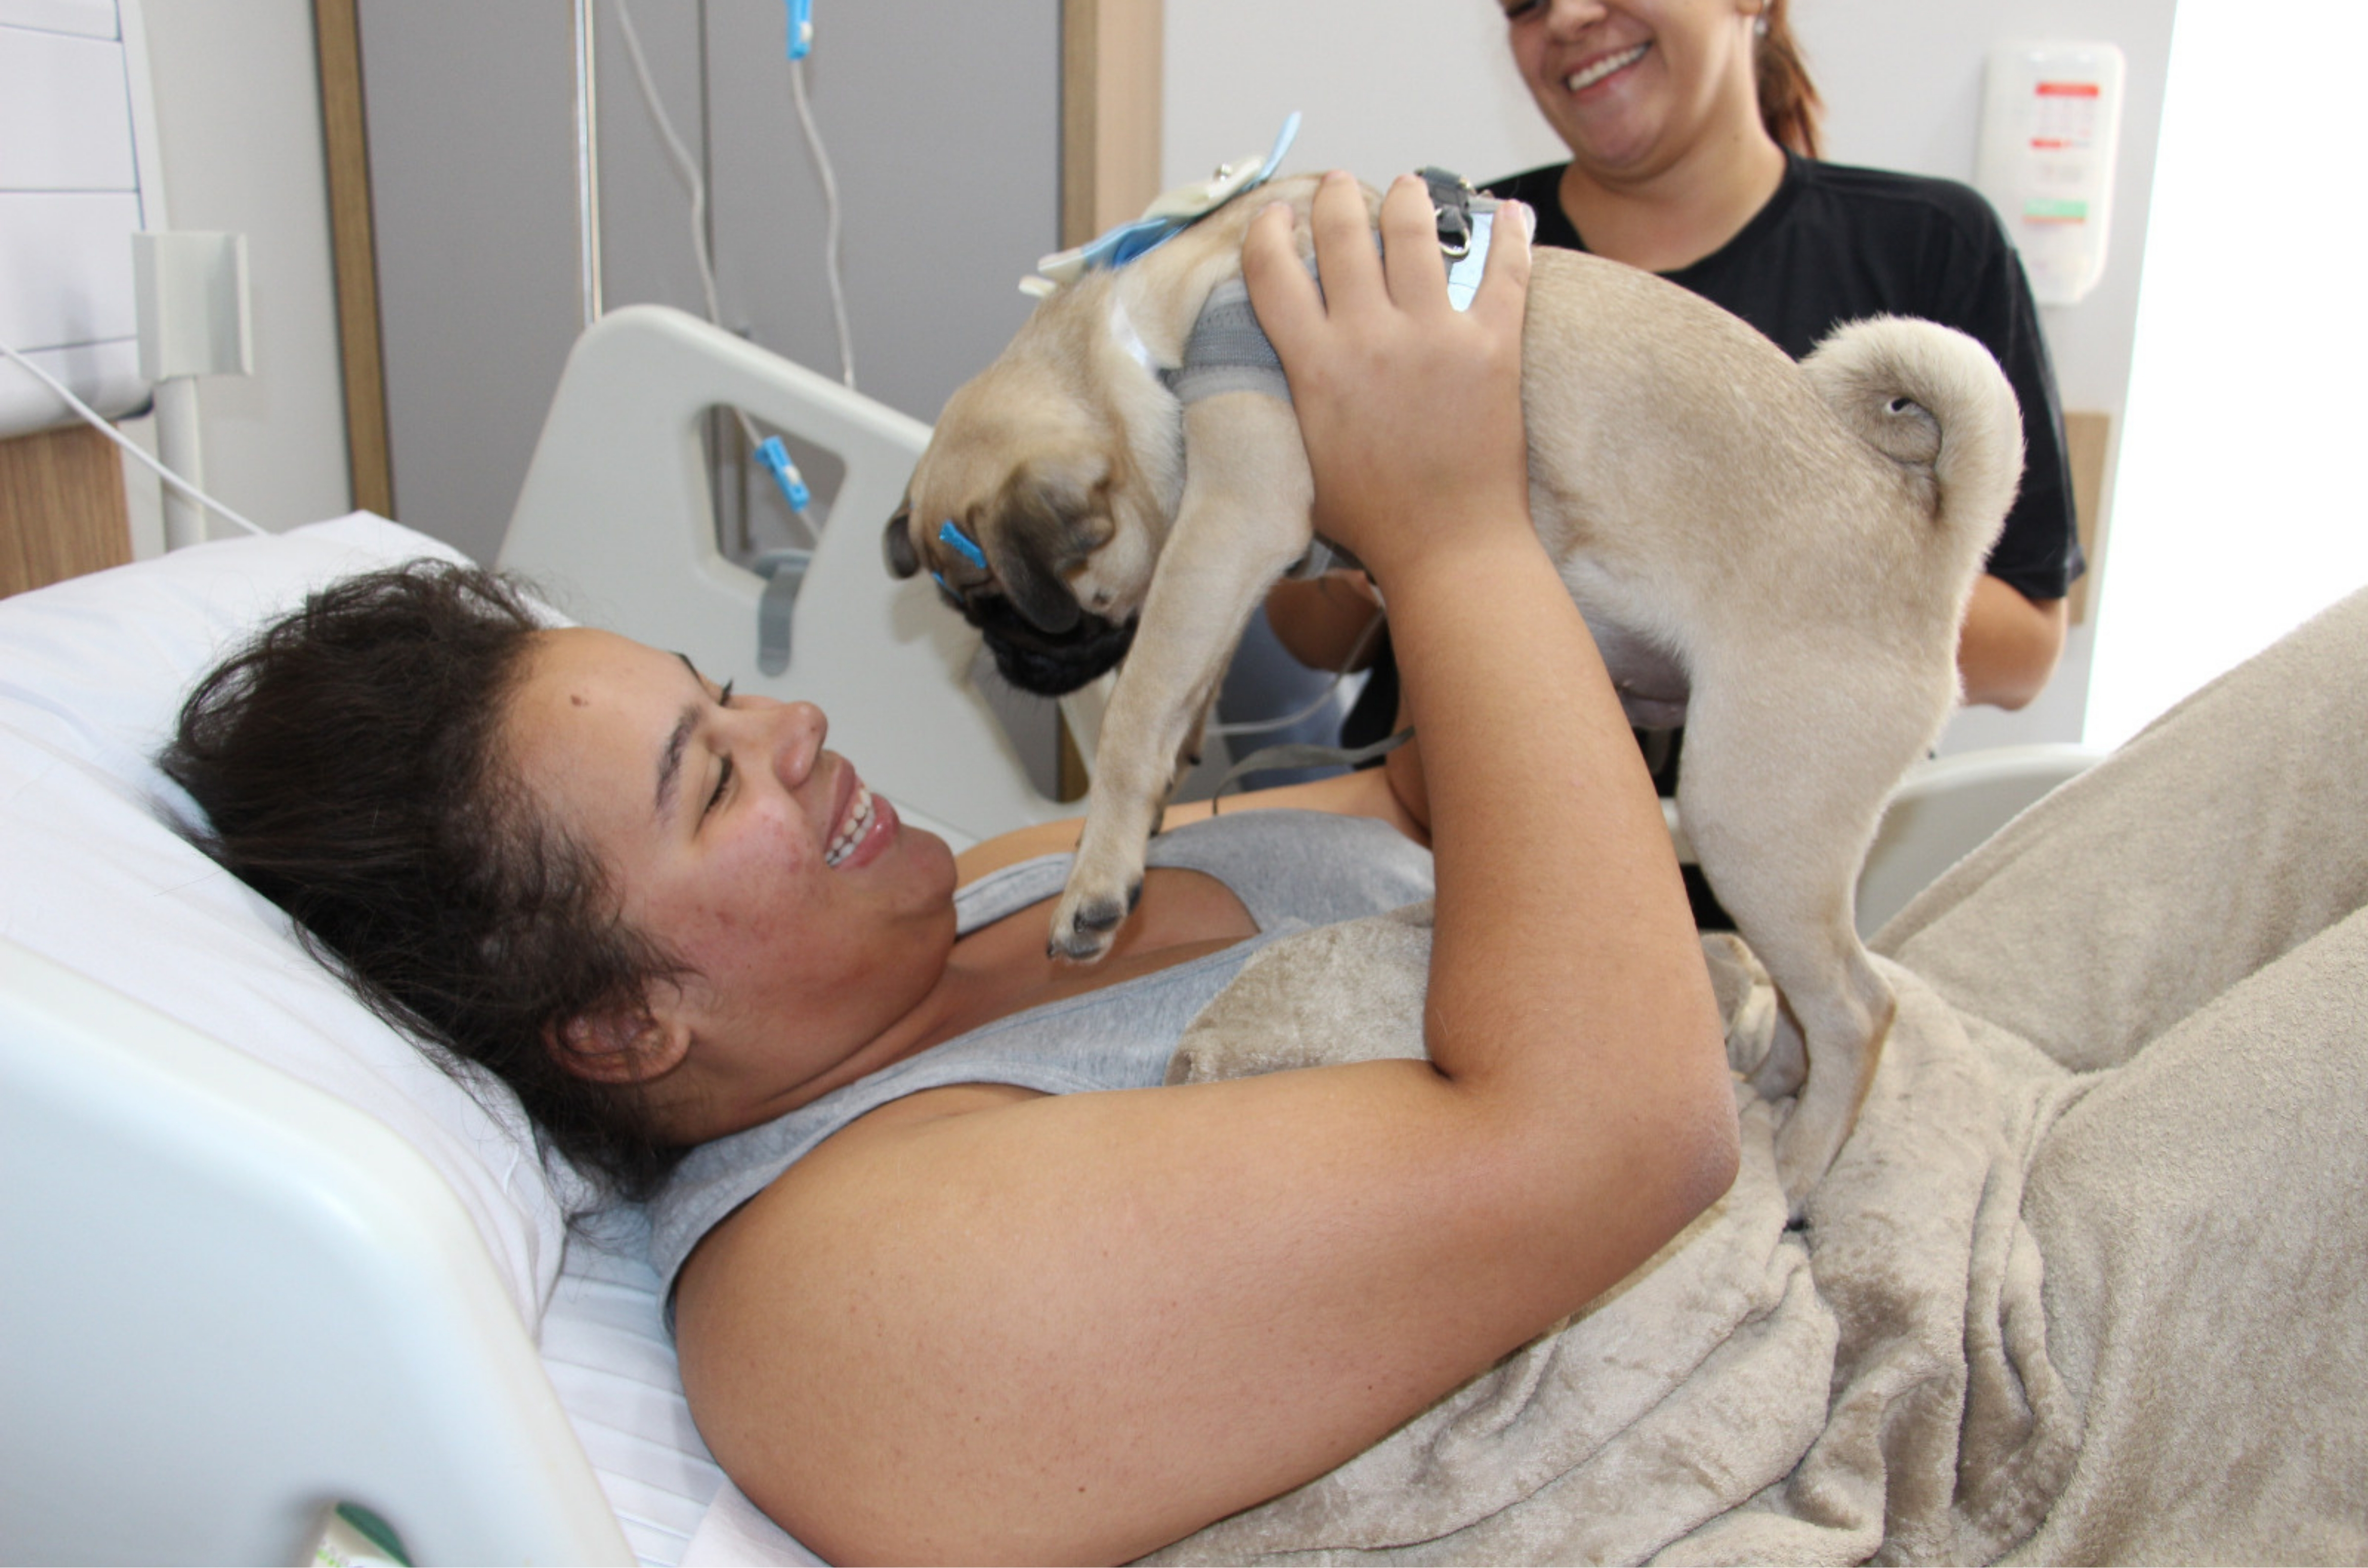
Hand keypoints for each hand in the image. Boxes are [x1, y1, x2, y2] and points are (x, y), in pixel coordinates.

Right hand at [1242, 171, 1533, 583]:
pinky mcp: (1493, 346)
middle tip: (1340, 185)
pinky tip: (1507, 211)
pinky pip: (1505, 272)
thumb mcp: (1301, 458)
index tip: (1274, 215)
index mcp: (1315, 366)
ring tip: (1406, 187)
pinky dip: (1508, 234)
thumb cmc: (1371, 520)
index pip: (1274, 271)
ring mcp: (1435, 336)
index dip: (1268, 232)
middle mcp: (1370, 338)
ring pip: (1415, 233)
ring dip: (1406, 198)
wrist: (1448, 548)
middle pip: (1342, 234)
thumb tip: (1280, 361)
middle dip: (1337, 197)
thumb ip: (1290, 400)